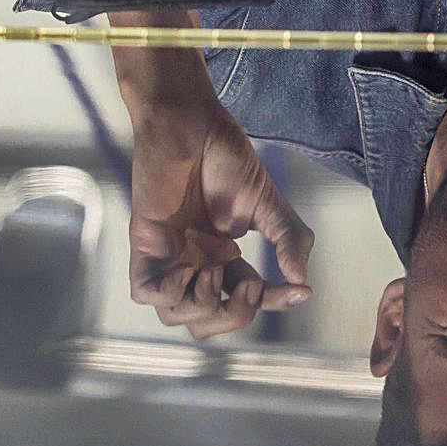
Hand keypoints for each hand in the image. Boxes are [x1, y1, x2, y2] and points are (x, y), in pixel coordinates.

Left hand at [128, 109, 313, 339]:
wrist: (191, 125)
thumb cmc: (225, 156)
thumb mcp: (266, 203)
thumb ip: (288, 239)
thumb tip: (301, 279)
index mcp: (223, 256)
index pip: (246, 298)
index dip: (272, 302)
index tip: (300, 291)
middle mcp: (195, 262)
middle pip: (209, 320)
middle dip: (235, 315)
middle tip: (251, 283)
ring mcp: (169, 256)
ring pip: (175, 315)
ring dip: (202, 306)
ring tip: (214, 274)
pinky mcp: (145, 244)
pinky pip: (145, 292)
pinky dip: (167, 294)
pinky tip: (187, 272)